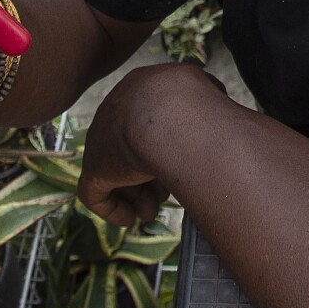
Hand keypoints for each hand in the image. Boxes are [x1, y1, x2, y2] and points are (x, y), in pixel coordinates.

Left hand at [79, 62, 224, 226]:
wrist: (172, 115)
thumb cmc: (197, 105)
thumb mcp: (206, 92)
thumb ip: (204, 100)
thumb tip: (214, 103)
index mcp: (141, 88)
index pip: (147, 123)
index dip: (165, 149)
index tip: (180, 169)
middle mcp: (117, 111)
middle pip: (131, 150)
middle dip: (149, 176)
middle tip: (165, 195)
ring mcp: (101, 139)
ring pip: (116, 172)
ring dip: (136, 195)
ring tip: (151, 212)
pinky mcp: (94, 167)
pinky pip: (96, 192)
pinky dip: (113, 207)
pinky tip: (129, 218)